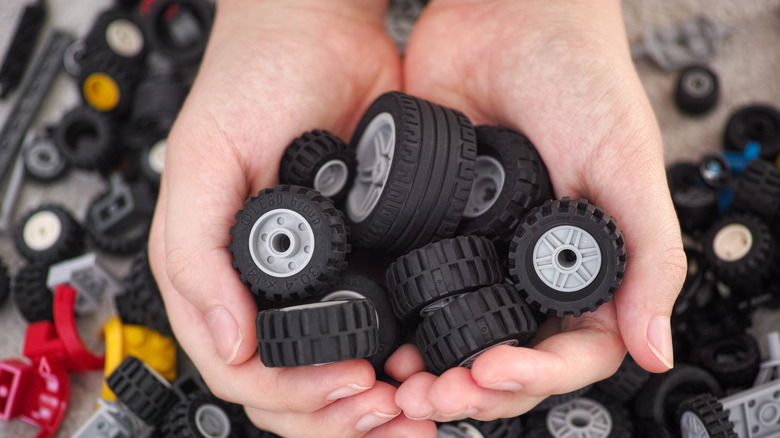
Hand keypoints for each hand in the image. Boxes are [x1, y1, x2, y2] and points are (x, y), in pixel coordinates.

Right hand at [147, 1, 434, 435]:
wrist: (321, 33)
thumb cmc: (253, 80)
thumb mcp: (205, 158)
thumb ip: (196, 252)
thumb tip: (228, 338)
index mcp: (215, 273)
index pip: (243, 371)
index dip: (294, 397)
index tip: (347, 390)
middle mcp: (262, 286)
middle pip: (290, 388)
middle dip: (338, 416)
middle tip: (390, 416)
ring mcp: (314, 277)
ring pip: (334, 372)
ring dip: (370, 403)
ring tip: (413, 405)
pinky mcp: (361, 257)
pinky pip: (375, 327)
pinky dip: (396, 359)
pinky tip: (420, 364)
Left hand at [389, 0, 686, 420]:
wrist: (505, 16)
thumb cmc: (579, 76)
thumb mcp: (626, 164)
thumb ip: (646, 256)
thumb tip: (656, 349)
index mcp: (581, 264)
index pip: (569, 350)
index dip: (538, 377)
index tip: (497, 375)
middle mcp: (526, 265)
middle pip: (507, 354)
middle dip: (476, 387)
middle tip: (441, 394)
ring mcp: (477, 248)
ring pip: (456, 331)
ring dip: (434, 367)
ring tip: (407, 381)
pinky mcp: (428, 224)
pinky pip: (414, 285)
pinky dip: (401, 318)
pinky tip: (386, 334)